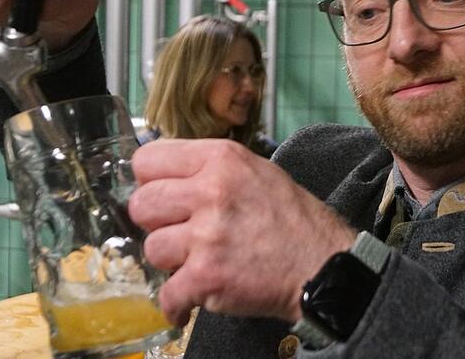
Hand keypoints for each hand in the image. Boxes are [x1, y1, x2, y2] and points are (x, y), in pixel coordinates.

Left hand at [127, 139, 356, 325]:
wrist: (324, 266)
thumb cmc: (293, 221)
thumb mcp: (256, 171)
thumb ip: (210, 169)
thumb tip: (166, 177)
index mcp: (221, 159)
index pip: (147, 160)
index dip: (150, 181)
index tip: (161, 196)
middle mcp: (211, 191)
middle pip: (141, 205)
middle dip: (156, 223)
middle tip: (179, 233)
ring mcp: (207, 235)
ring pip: (151, 249)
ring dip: (170, 262)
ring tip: (196, 263)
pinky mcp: (207, 276)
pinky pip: (166, 293)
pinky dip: (176, 304)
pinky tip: (189, 300)